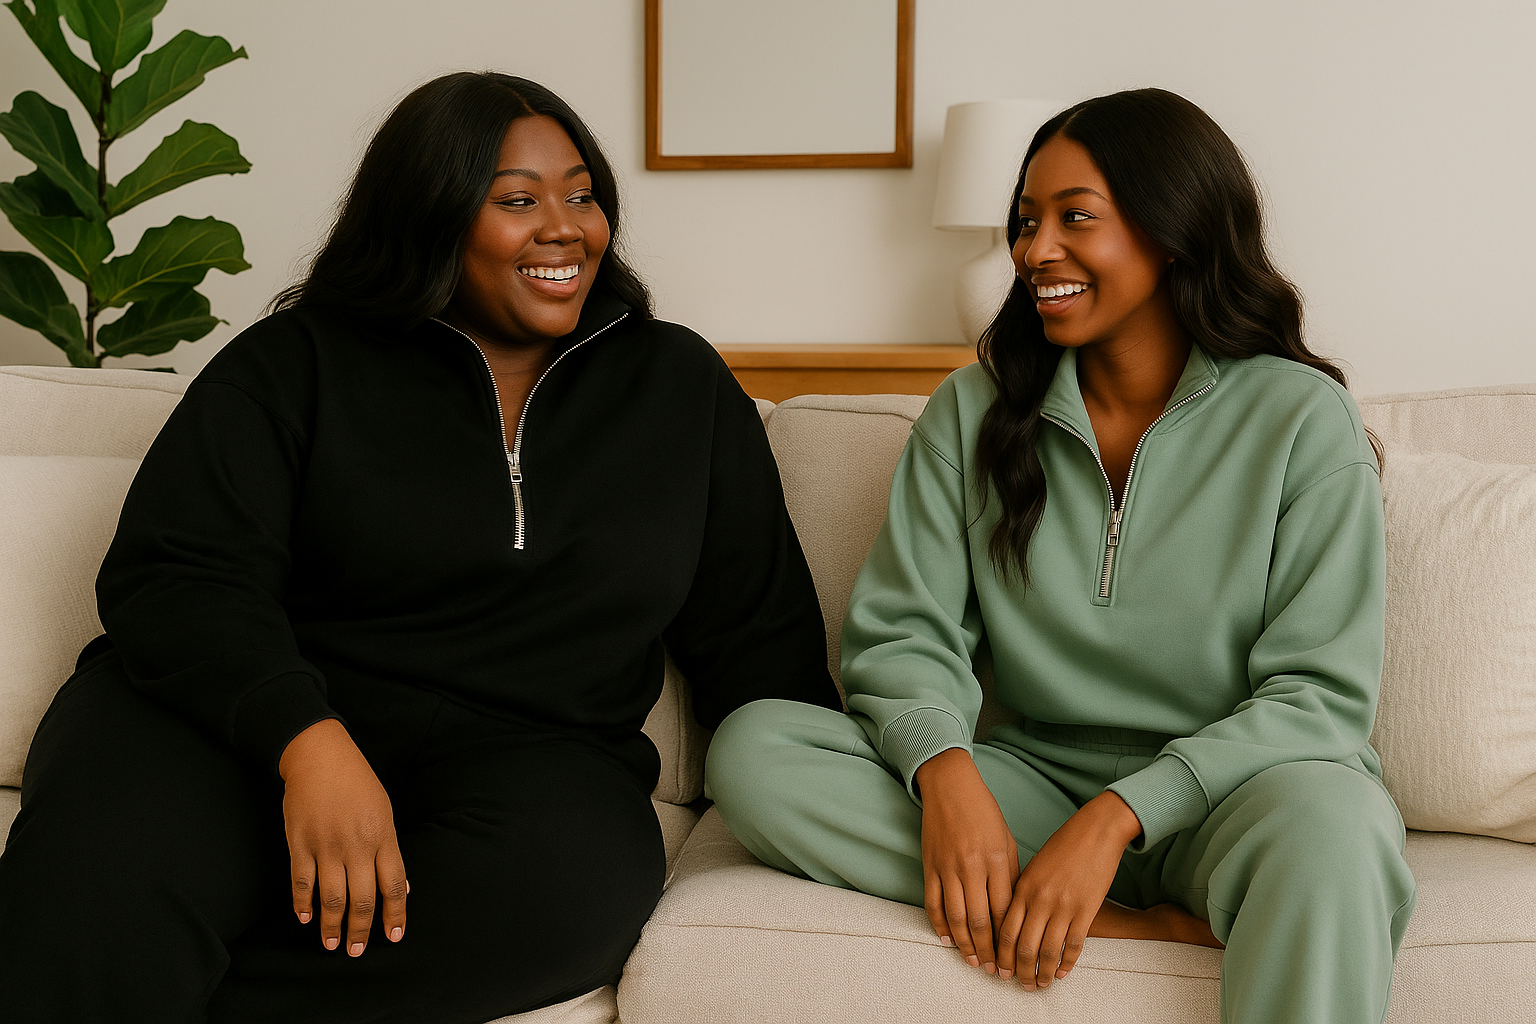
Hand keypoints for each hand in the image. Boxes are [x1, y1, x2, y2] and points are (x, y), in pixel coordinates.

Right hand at [278, 719, 407, 955]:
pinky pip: (301, 881)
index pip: (394, 884)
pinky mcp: (299, 843)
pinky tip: (305, 918)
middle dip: (361, 929)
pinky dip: (302, 904)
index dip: (395, 914)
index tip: (394, 936)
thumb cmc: (357, 783)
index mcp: (382, 836)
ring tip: (332, 944)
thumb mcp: (384, 811)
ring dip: (332, 925)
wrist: (319, 756)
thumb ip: (391, 851)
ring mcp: (326, 845)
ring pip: (331, 896)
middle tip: (357, 951)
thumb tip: (402, 887)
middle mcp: (356, 845)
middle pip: (362, 898)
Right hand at [914, 748, 1018, 975]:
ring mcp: (948, 868)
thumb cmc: (984, 813)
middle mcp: (972, 867)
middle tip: (995, 971)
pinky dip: (939, 925)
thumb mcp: (1007, 842)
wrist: (950, 786)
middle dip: (989, 951)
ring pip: (956, 917)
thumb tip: (1013, 913)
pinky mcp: (929, 866)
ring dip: (966, 945)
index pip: (1004, 911)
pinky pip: (933, 903)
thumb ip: (1011, 877)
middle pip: (981, 921)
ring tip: (974, 962)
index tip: (1013, 958)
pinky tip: (948, 940)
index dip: (1008, 940)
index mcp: (998, 861)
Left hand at [996, 791, 1141, 988]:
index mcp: (1023, 887)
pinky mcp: (1086, 910)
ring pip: (1047, 951)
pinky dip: (1067, 964)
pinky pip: (1073, 945)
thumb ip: (1024, 892)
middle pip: (1023, 946)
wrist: (1096, 831)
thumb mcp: (1035, 866)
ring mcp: (1063, 906)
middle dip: (1018, 970)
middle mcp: (1040, 899)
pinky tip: (1063, 974)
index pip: (1004, 930)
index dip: (1000, 954)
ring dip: (1042, 974)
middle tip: (1019, 984)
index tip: (999, 969)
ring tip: (1041, 985)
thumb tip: (1014, 919)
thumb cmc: (1064, 845)